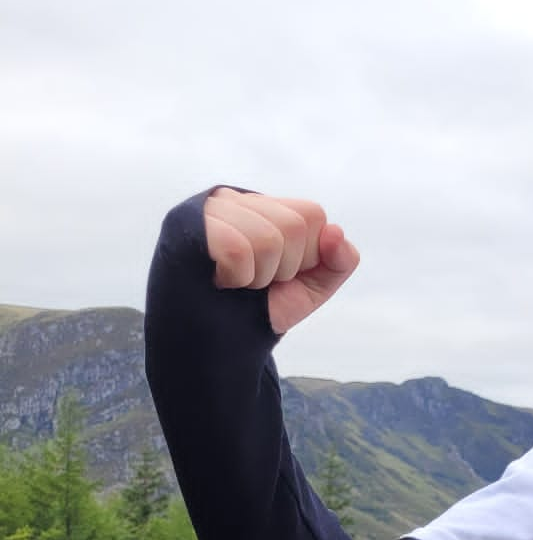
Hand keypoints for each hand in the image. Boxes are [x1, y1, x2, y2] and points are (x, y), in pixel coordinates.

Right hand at [204, 190, 360, 334]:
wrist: (219, 339)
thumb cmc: (263, 306)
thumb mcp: (314, 286)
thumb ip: (340, 261)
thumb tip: (335, 231)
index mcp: (270, 208)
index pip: (312, 214)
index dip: (307, 255)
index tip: (282, 272)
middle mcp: (240, 200)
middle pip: (293, 225)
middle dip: (285, 267)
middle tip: (258, 280)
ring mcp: (211, 209)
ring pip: (266, 239)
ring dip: (260, 276)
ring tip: (239, 281)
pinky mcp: (187, 225)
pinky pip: (236, 250)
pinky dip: (238, 278)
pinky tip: (221, 280)